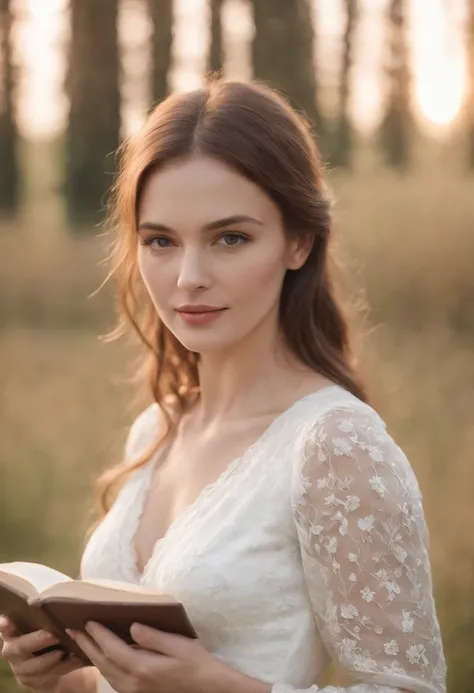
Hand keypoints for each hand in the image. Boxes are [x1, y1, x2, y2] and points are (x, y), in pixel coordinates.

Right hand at [0, 615, 82, 692]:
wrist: (45, 663)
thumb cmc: (44, 633)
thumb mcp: (40, 624)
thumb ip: (41, 617)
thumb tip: (55, 602)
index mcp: (12, 631)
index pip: (4, 626)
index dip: (4, 625)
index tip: (6, 622)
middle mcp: (12, 649)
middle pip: (21, 646)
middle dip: (38, 640)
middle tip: (54, 636)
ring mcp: (19, 667)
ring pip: (36, 666)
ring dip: (53, 659)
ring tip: (69, 651)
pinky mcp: (30, 680)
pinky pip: (47, 676)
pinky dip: (64, 667)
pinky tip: (76, 659)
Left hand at [67, 621, 241, 692]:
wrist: (208, 688)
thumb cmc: (196, 663)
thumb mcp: (179, 645)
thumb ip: (154, 637)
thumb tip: (132, 626)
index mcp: (143, 668)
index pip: (113, 649)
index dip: (99, 634)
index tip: (87, 619)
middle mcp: (134, 683)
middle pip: (104, 662)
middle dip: (87, 644)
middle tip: (72, 628)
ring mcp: (134, 691)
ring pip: (106, 673)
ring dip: (92, 656)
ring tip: (81, 640)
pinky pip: (113, 679)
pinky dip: (103, 666)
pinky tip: (101, 658)